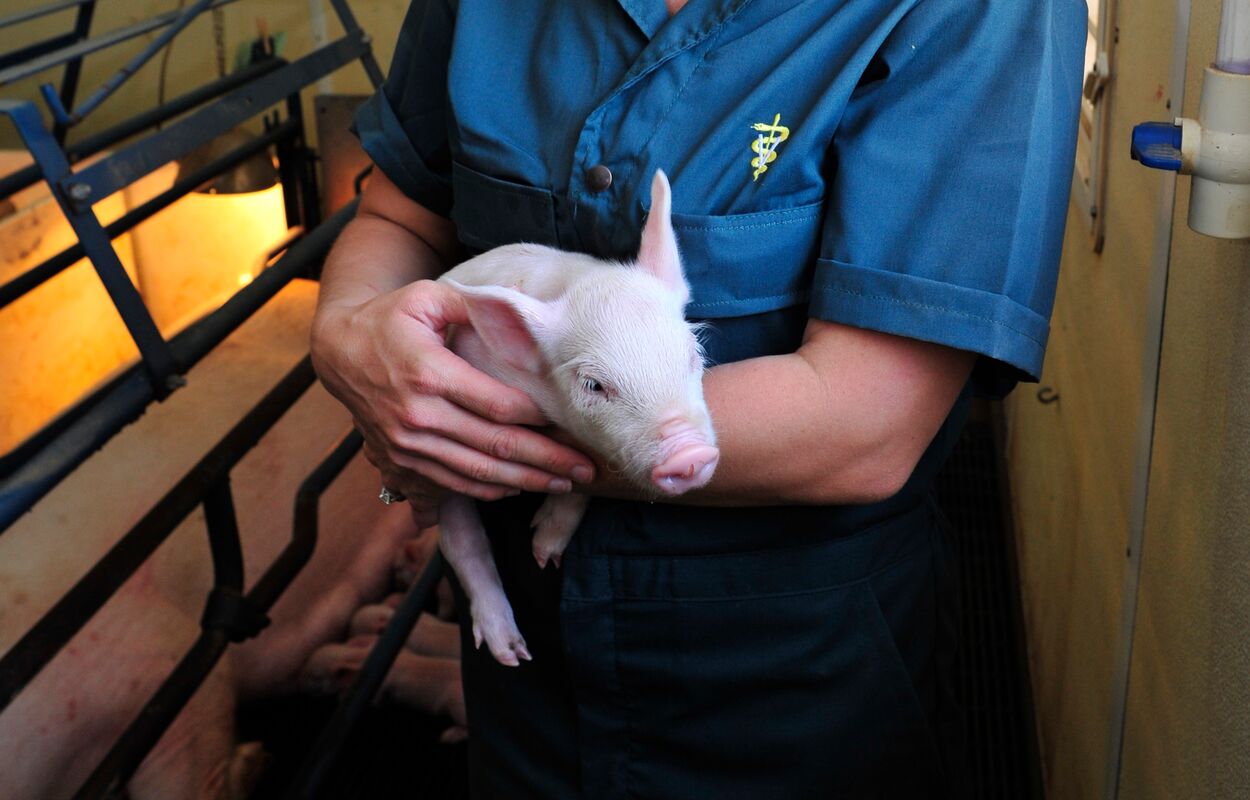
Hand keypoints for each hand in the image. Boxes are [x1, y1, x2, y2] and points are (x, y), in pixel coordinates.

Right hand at [311, 279, 595, 513]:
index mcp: (428, 373)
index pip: (496, 405)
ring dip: (526, 482)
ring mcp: (408, 443)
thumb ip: (474, 305)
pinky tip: (523, 487)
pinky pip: (454, 483)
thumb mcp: (427, 296)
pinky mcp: (402, 460)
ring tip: (566, 484)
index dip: (538, 419)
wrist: (338, 351)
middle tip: (587, 469)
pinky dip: (492, 490)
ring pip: (478, 473)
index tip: (573, 423)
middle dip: (547, 461)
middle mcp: (417, 415)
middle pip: (495, 446)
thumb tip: (522, 315)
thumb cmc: (390, 318)